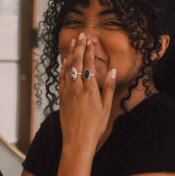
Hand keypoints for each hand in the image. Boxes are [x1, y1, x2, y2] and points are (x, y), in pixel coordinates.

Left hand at [59, 33, 116, 152]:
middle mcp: (77, 88)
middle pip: (77, 62)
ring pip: (68, 68)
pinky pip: (62, 78)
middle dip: (79, 47)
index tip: (90, 40)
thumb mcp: (106, 107)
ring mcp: (67, 92)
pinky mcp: (62, 97)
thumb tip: (112, 71)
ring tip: (73, 42)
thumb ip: (109, 87)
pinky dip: (64, 67)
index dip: (89, 51)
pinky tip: (65, 61)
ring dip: (71, 54)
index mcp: (90, 89)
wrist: (77, 141)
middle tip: (81, 35)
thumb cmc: (95, 126)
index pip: (89, 65)